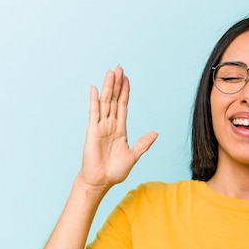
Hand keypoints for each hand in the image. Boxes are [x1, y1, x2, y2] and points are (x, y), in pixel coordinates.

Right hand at [79, 66, 157, 191]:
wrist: (101, 181)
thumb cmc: (115, 171)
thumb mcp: (134, 156)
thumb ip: (143, 143)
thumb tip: (156, 133)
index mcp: (120, 130)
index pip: (123, 106)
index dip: (125, 92)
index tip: (127, 79)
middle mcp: (110, 125)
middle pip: (114, 100)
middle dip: (117, 84)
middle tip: (119, 68)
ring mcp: (101, 126)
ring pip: (106, 102)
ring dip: (109, 87)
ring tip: (111, 72)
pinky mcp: (93, 131)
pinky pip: (94, 112)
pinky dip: (95, 100)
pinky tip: (96, 88)